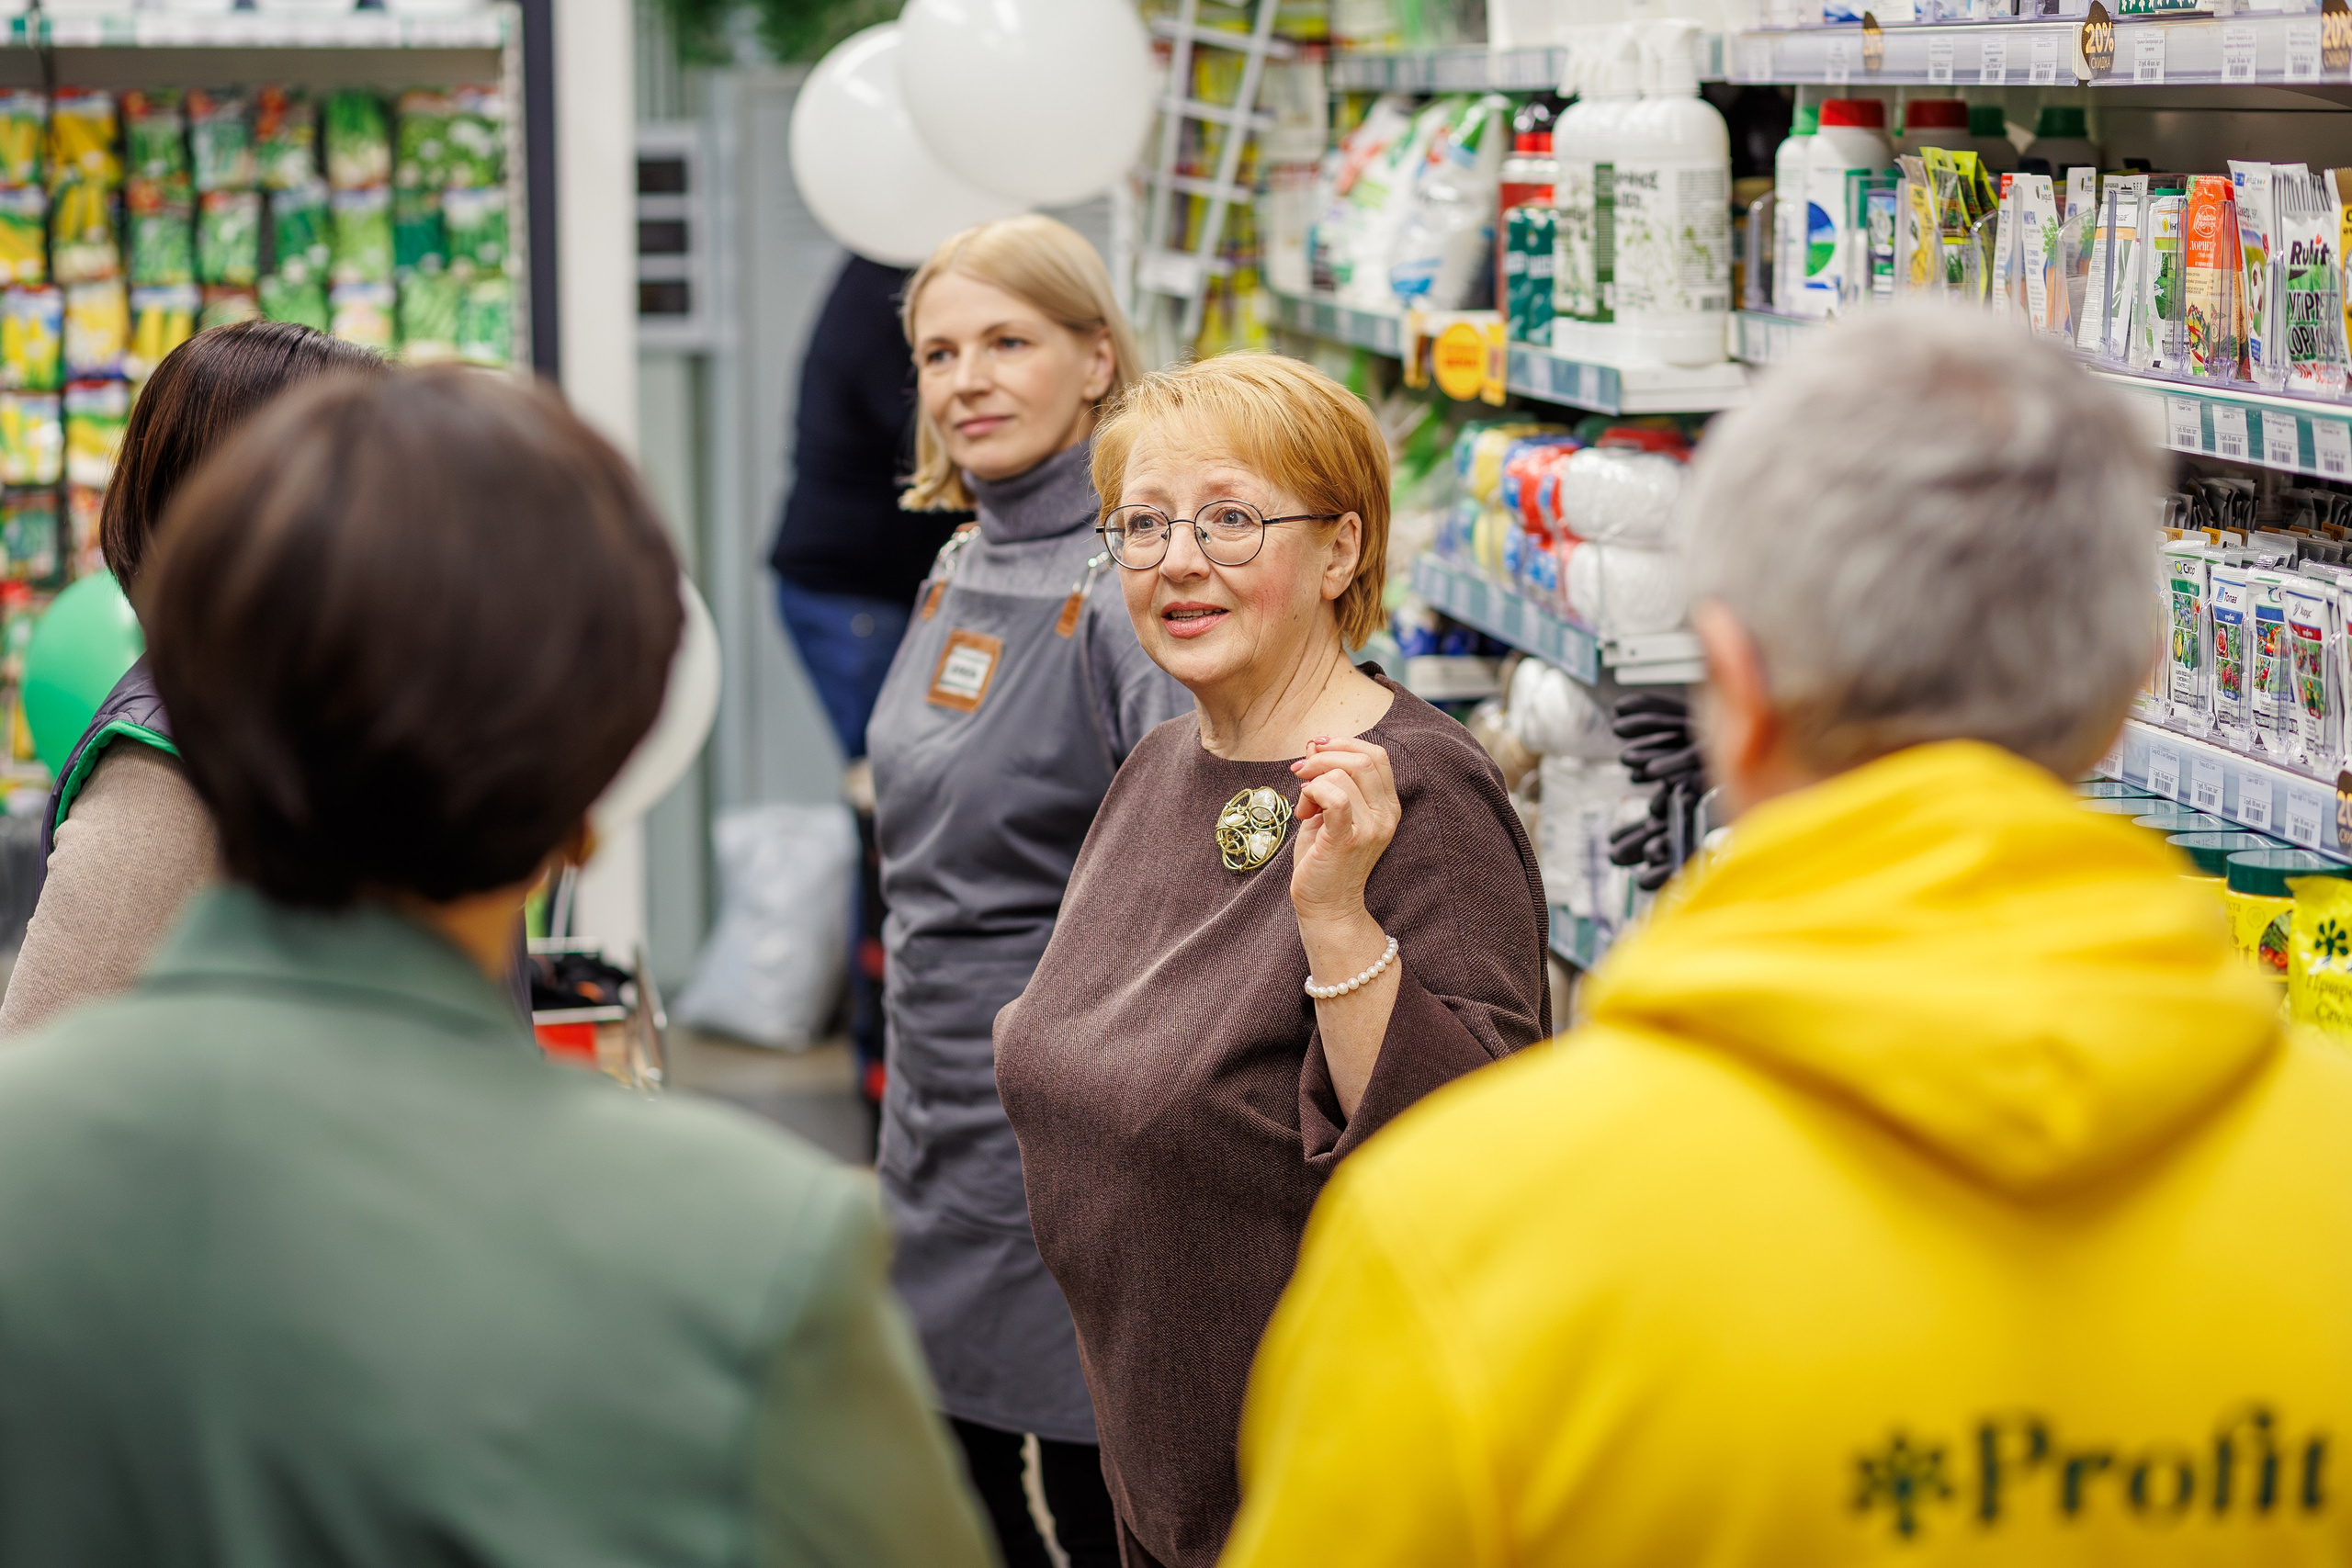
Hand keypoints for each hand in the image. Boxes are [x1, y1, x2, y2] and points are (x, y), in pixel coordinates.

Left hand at [1288, 737, 1398, 926]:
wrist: (1327, 907)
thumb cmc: (1325, 861)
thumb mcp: (1327, 812)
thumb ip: (1325, 779)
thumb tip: (1313, 745)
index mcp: (1387, 806)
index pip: (1376, 755)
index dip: (1344, 743)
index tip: (1316, 747)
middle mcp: (1385, 815)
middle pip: (1360, 759)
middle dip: (1323, 758)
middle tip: (1300, 774)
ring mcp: (1371, 827)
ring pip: (1341, 776)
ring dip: (1312, 783)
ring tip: (1304, 808)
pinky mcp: (1348, 839)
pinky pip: (1333, 797)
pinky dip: (1312, 793)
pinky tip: (1304, 810)